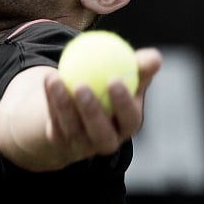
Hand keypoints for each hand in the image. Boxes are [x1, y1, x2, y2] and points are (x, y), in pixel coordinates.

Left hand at [44, 47, 161, 161]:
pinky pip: (54, 121)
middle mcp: (107, 141)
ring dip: (62, 102)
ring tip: (56, 77)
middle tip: (82, 85)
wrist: (79, 110)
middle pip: (101, 132)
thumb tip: (155, 58)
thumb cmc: (109, 88)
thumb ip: (140, 67)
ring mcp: (82, 145)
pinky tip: (48, 79)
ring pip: (72, 127)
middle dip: (92, 111)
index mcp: (127, 126)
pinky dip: (50, 99)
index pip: (130, 119)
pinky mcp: (61, 142)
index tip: (113, 79)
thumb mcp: (125, 76)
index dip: (123, 103)